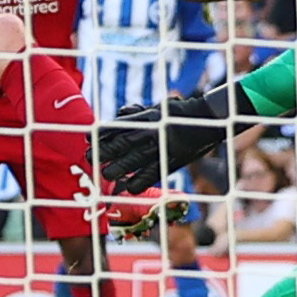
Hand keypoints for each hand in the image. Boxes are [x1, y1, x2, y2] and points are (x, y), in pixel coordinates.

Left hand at [97, 86, 236, 193]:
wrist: (207, 120)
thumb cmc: (178, 113)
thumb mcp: (156, 108)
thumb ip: (138, 112)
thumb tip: (121, 113)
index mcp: (147, 118)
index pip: (120, 126)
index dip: (103, 133)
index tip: (89, 138)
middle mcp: (152, 132)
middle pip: (124, 143)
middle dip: (106, 152)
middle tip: (90, 158)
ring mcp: (162, 147)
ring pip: (135, 160)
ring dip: (119, 169)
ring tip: (105, 175)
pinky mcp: (172, 161)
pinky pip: (153, 173)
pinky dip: (140, 182)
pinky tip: (129, 188)